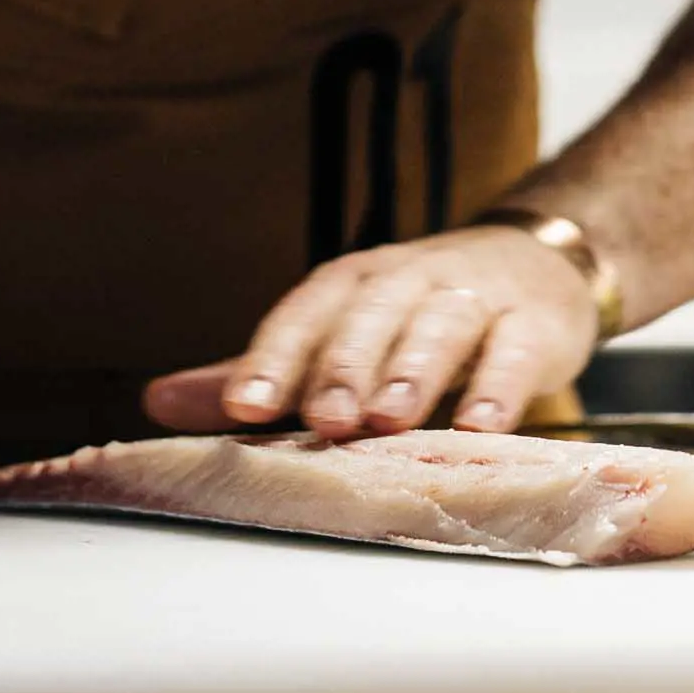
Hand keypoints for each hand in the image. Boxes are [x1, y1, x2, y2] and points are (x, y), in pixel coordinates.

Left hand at [143, 225, 599, 440]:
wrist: (537, 263)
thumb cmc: (419, 311)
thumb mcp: (341, 332)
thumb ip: (260, 371)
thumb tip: (157, 401)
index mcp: (353, 283)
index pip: (306, 313)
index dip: (274, 357)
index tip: (242, 407)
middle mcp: (410, 280)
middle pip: (371, 318)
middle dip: (345, 367)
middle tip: (323, 418)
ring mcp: (475, 297)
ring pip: (440, 327)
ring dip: (413, 371)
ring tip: (390, 417)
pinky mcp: (534, 324)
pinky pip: (514, 353)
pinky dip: (498, 390)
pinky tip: (479, 429)